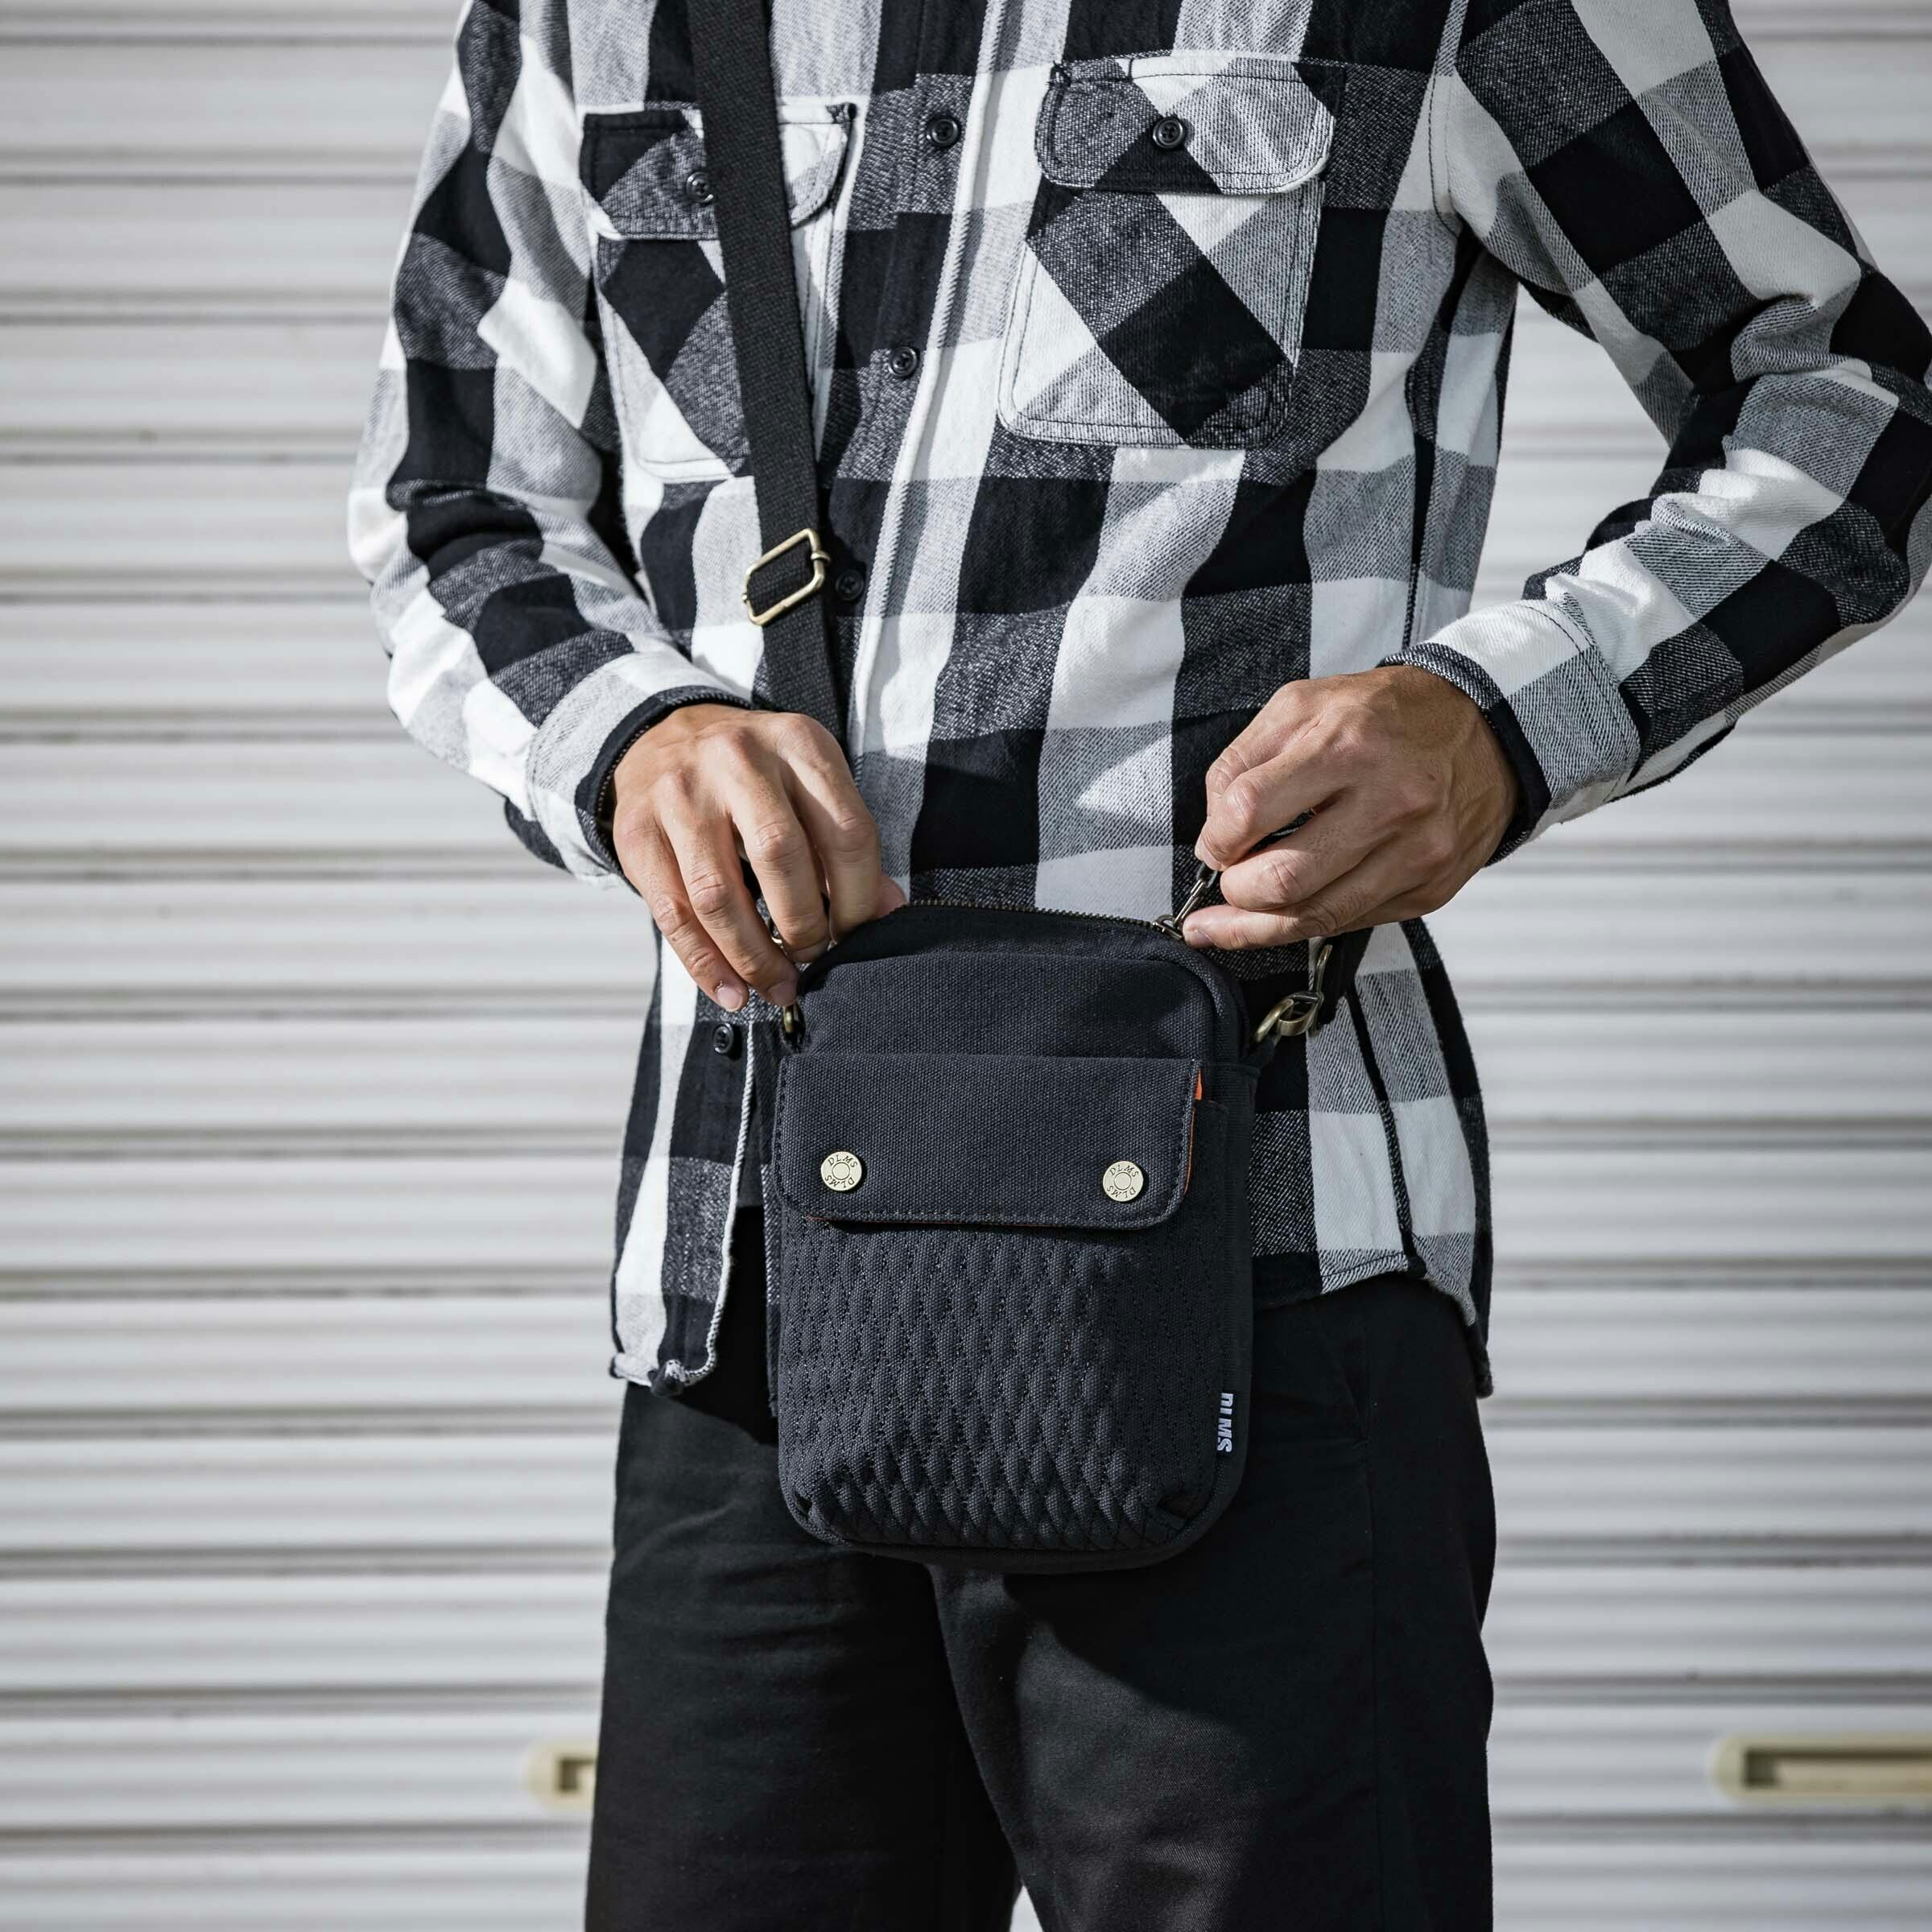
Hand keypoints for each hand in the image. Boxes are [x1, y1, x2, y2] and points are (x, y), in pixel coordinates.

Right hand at [610, 704, 903, 1010]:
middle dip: (804, 925)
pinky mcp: (637, 831)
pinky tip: (732, 991)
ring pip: (719, 894)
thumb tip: (888, 914)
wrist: (666, 738)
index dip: (858, 898)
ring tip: (778, 987)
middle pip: (780, 856)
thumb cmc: (754, 777)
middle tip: (811, 957)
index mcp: (797, 744)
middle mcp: (737, 758)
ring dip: (754, 957)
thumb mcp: (808, 786)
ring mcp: (680, 793)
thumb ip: (846, 844)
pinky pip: (674, 914)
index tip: (854, 934)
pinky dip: (706, 965)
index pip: (846, 831)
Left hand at [1181, 666, 1517, 950]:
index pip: (1249, 810)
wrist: (1484, 730)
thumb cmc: (1384, 716)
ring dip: (1254, 928)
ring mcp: (1415, 852)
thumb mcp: (1302, 705)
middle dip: (1235, 891)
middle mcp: (1389, 802)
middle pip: (1282, 879)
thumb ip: (1242, 761)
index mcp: (1347, 746)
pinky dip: (1304, 925)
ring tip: (1222, 923)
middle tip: (1228, 879)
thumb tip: (1214, 834)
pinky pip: (1349, 923)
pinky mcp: (1429, 887)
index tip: (1215, 844)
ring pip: (1314, 917)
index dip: (1217, 838)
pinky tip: (1279, 919)